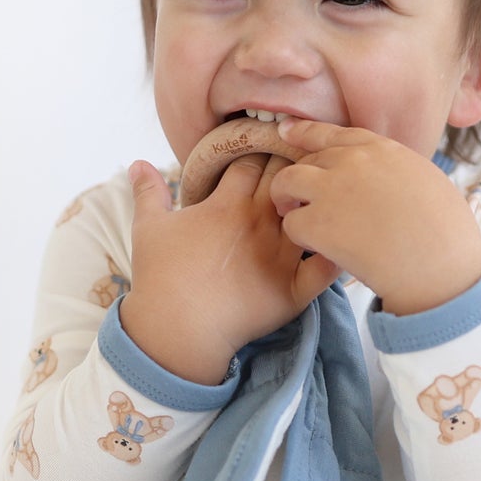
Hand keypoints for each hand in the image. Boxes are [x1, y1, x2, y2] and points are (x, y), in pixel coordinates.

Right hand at [126, 151, 343, 373]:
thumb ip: (147, 191)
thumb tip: (137, 162)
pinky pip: (326, 267)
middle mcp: (259, 223)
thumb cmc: (160, 279)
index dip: (258, 152)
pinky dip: (335, 252)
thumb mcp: (147, 228)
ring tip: (327, 195)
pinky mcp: (294, 290)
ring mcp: (280, 256)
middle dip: (292, 168)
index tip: (263, 150)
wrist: (177, 330)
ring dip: (318, 202)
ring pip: (312, 214)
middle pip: (286, 180)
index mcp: (227, 204)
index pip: (252, 161)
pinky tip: (344, 240)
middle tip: (297, 166)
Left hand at [266, 119, 480, 315]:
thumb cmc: (446, 233)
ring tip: (297, 219)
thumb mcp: (427, 181)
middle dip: (302, 180)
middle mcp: (352, 161)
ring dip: (286, 201)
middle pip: (307, 159)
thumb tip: (389, 179)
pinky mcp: (319, 223)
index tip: (287, 132)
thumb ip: (397, 171)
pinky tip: (317, 248)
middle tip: (301, 202)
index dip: (306, 133)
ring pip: (286, 182)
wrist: (440, 266)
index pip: (332, 133)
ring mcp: (332, 189)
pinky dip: (300, 238)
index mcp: (381, 149)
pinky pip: (292, 224)